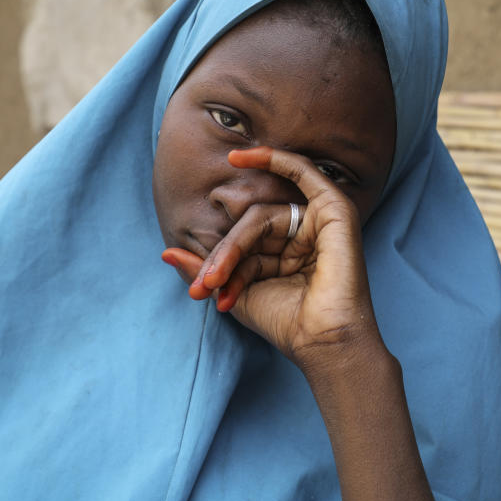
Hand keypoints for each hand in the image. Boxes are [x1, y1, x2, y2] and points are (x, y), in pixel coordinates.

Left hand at [161, 146, 381, 367]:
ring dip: (235, 246)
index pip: (244, 241)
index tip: (200, 291)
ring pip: (263, 215)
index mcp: (286, 251)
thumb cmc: (285, 322)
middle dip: (224, 255)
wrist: (321, 343)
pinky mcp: (336, 210)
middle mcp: (303, 233)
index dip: (221, 262)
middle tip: (205, 284)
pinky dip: (272, 158)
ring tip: (218, 278)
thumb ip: (205, 267)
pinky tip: (242, 157)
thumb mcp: (234, 290)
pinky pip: (301, 171)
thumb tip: (165, 252)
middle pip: (251, 226)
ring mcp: (321, 220)